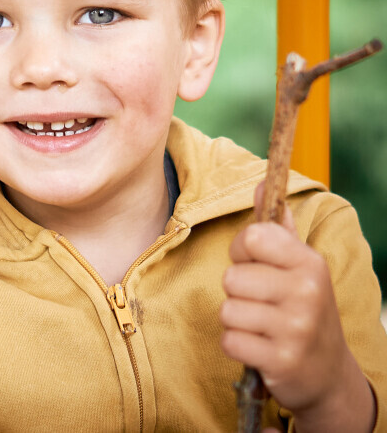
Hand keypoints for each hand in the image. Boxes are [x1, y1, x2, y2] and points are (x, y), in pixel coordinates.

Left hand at [220, 186, 373, 431]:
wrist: (326, 371)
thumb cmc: (300, 306)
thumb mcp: (298, 265)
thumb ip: (276, 227)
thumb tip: (259, 183)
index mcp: (309, 262)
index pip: (252, 237)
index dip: (242, 251)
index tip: (256, 265)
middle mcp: (307, 292)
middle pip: (231, 278)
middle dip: (238, 293)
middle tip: (263, 304)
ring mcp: (296, 328)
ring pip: (228, 311)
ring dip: (237, 321)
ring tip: (262, 326)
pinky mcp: (281, 360)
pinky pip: (229, 341)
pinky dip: (237, 346)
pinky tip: (260, 347)